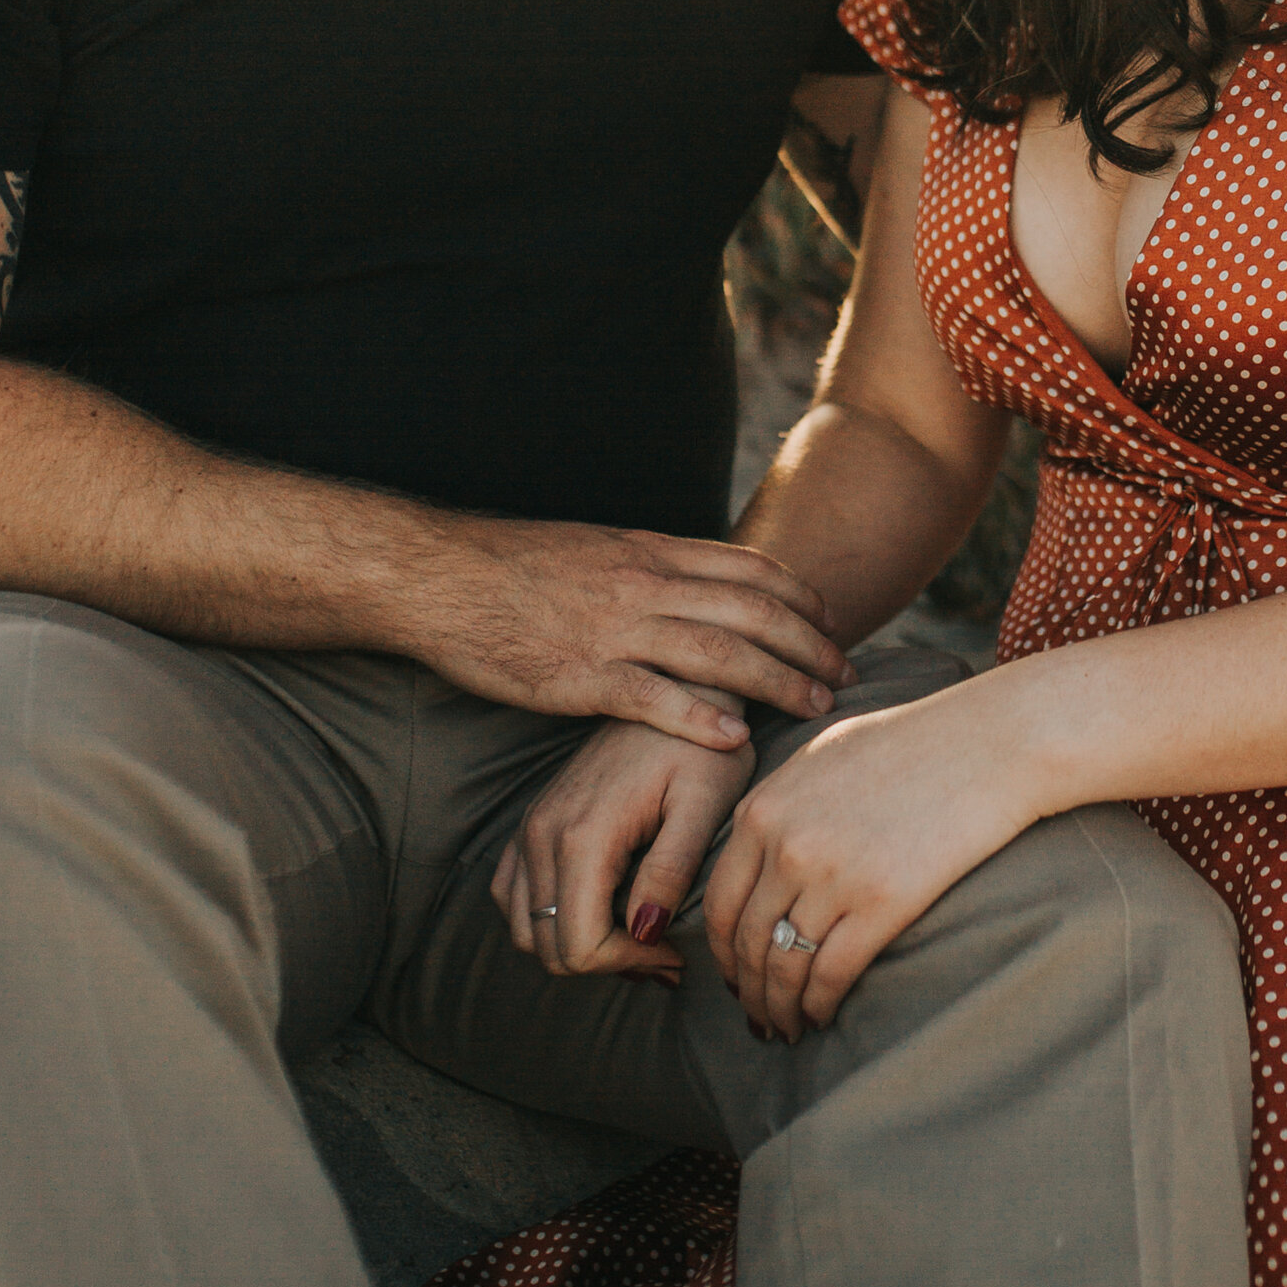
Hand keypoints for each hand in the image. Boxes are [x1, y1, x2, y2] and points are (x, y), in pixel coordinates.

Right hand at [411, 519, 848, 745]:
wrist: (440, 576)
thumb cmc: (512, 566)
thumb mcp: (596, 547)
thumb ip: (650, 565)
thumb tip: (695, 581)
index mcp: (648, 552)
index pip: (748, 569)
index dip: (798, 596)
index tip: (830, 621)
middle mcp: (642, 584)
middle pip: (751, 610)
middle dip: (808, 642)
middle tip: (846, 672)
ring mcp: (613, 629)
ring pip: (718, 652)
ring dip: (777, 678)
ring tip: (816, 704)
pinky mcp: (579, 675)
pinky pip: (650, 698)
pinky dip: (698, 718)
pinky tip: (734, 739)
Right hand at [490, 719, 756, 982]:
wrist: (675, 686)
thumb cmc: (702, 746)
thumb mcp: (705, 803)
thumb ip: (672, 868)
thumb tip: (645, 932)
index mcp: (585, 835)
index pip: (579, 947)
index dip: (628, 965)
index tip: (673, 951)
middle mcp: (543, 834)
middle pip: (549, 948)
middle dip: (607, 963)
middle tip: (662, 949)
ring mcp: (531, 827)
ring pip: (525, 930)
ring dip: (576, 945)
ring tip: (636, 934)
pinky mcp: (532, 821)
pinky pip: (513, 895)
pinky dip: (546, 919)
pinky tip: (599, 910)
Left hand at [704, 684, 1035, 1040]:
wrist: (988, 744)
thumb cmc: (913, 744)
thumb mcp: (823, 756)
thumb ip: (781, 805)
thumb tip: (758, 854)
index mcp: (764, 809)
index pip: (720, 901)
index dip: (723, 952)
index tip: (734, 976)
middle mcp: (786, 846)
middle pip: (748, 942)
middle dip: (749, 990)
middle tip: (758, 1016)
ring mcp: (832, 876)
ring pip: (784, 966)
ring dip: (781, 1007)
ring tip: (789, 1027)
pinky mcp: (882, 903)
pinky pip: (831, 973)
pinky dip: (819, 1004)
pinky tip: (823, 1015)